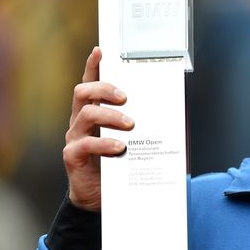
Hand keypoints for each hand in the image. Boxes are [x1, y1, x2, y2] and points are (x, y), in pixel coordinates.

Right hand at [63, 46, 133, 211]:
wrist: (101, 198)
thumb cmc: (119, 164)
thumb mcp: (133, 140)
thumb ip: (144, 125)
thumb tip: (175, 114)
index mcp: (94, 111)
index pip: (90, 82)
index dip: (93, 66)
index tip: (100, 51)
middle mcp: (80, 121)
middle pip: (83, 92)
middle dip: (104, 88)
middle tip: (125, 97)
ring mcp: (75, 138)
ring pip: (86, 114)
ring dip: (110, 116)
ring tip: (130, 125)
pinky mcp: (73, 157)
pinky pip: (85, 144)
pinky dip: (104, 143)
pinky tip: (120, 148)